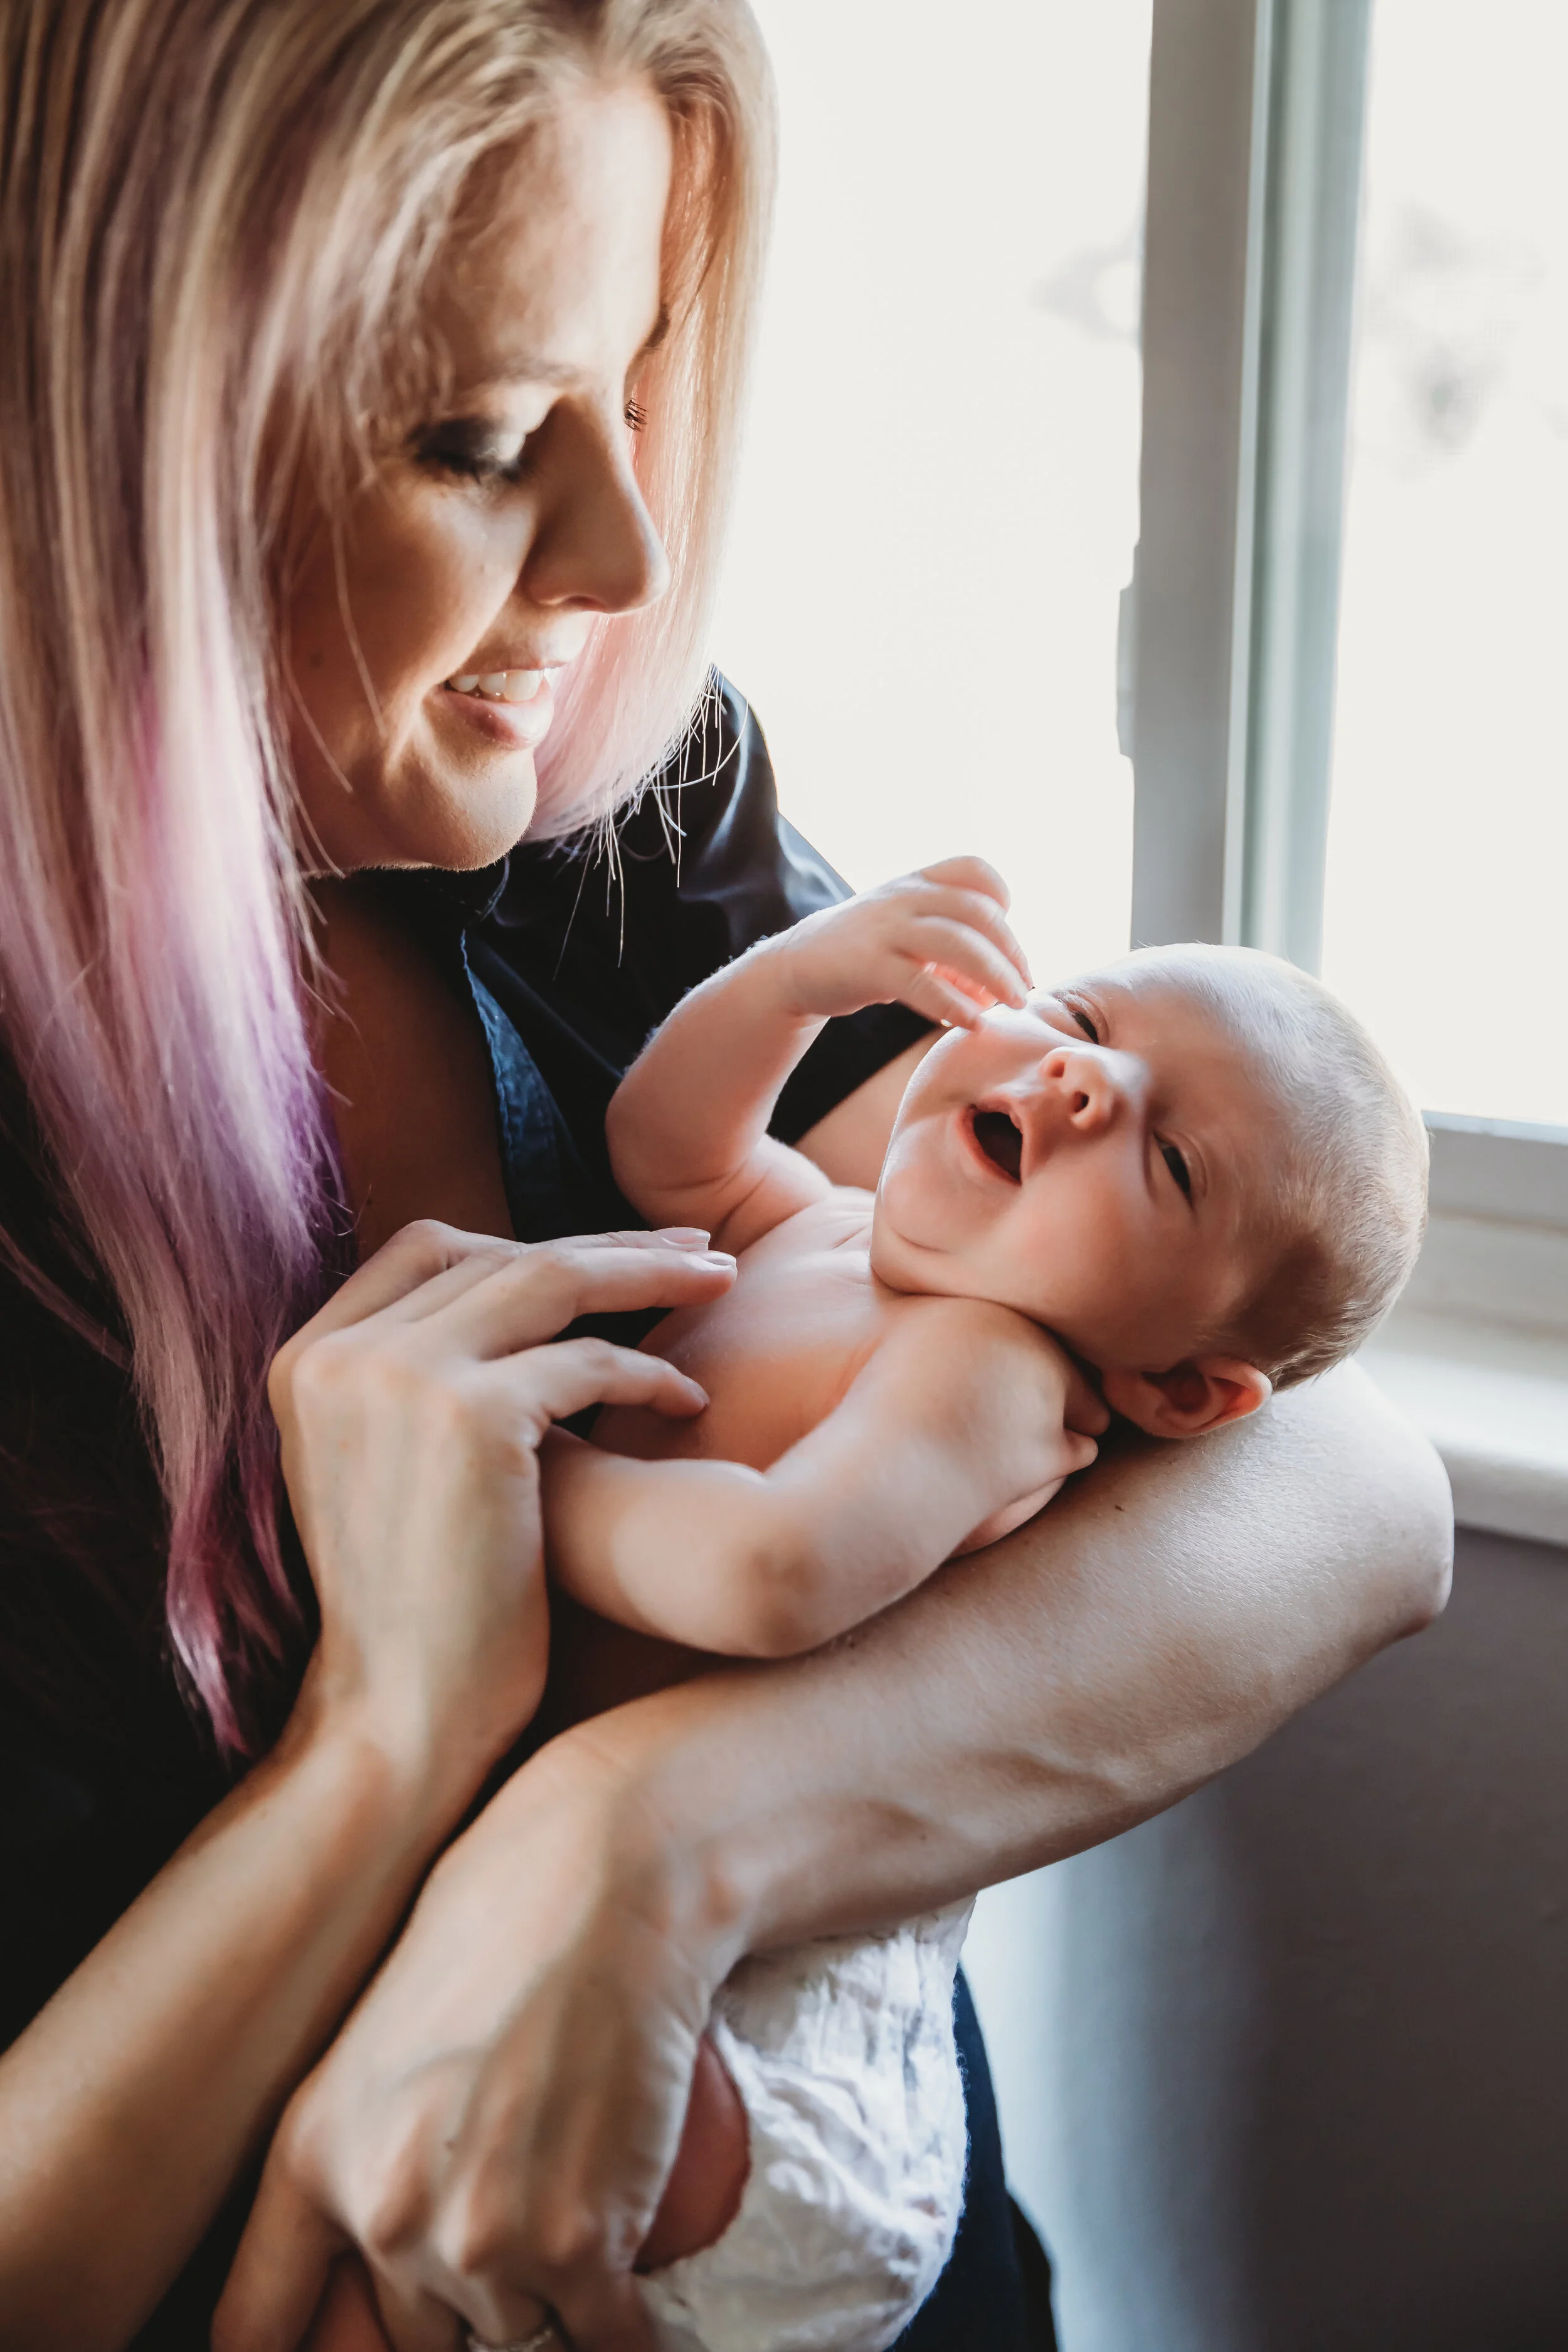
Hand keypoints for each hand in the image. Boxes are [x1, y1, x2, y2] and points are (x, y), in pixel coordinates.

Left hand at [214, 1734, 743, 2351]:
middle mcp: (381, 2214)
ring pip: (514, 2330)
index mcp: (311, 2155)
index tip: (352, 2339)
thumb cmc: (502, 1922)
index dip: (304, 2349)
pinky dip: (624, 2327)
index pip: (252, 2327)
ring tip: (575, 2185)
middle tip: (510, 2201)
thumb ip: (362, 2151)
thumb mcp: (381, 2034)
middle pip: (418, 2331)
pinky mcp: (580, 2245)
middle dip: (460, 2288)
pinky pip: (605, 2341)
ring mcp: (479, 2239)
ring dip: (545, 2287)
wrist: (609, 1874)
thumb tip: (384, 2250)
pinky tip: (628, 2288)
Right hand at [271, 1221, 734, 1786]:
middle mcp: (341, 1353)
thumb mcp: (379, 1471)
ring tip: (722, 1283)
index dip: (523, 1243)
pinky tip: (691, 1402)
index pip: (425, 1248)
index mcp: (307, 1359)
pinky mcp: (472, 1418)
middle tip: (696, 1252)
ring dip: (648, 1275)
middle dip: (604, 1246)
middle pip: (494, 1253)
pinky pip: (590, 1362)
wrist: (398, 1721)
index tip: (605, 1254)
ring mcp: (401, 1377)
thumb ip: (414, 1383)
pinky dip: (652, 1374)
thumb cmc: (416, 1613)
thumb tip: (514, 1306)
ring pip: (550, 1281)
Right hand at [769, 855, 1033, 1029]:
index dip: (1001, 897)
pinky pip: (920, 982)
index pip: (973, 869)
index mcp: (917, 883)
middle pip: (975, 912)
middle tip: (1024, 988)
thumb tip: (999, 987)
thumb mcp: (907, 932)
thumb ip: (953, 950)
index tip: (1007, 933)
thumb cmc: (865, 954)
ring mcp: (884, 928)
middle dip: (1010, 951)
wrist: (795, 967)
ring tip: (1011, 1004)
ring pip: (955, 943)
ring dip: (993, 975)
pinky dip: (953, 1004)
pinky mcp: (867, 965)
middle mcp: (903, 898)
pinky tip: (970, 1022)